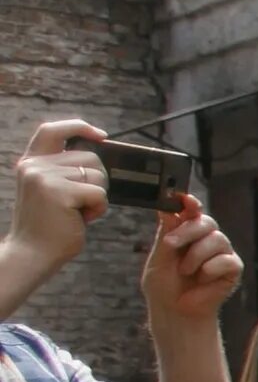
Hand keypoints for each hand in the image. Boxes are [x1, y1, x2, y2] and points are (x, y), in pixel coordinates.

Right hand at [7, 120, 107, 271]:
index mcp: (31, 163)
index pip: (52, 130)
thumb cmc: (49, 226)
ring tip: (77, 212)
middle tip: (81, 203)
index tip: (101, 136)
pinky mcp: (59, 192)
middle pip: (90, 157)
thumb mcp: (51, 191)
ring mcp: (45, 177)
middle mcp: (35, 165)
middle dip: (98, 180)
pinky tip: (81, 219)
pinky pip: (99, 193)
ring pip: (98, 175)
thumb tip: (98, 153)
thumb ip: (64, 171)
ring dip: (98, 197)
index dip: (78, 126)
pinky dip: (99, 209)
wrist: (32, 254)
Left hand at [140, 200, 242, 325]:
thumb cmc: (164, 286)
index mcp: (186, 233)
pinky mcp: (233, 268)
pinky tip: (202, 279)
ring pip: (216, 239)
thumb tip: (168, 208)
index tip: (185, 200)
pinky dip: (211, 269)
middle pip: (206, 221)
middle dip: (188, 231)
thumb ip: (165, 232)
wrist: (175, 312)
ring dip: (196, 256)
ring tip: (185, 272)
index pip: (191, 212)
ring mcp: (221, 253)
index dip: (190, 203)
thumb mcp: (158, 257)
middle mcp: (205, 239)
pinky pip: (227, 260)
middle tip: (170, 245)